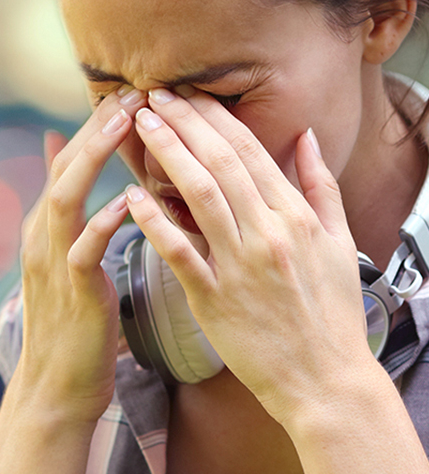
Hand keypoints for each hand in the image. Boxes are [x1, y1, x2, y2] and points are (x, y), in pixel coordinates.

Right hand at [15, 95, 135, 425]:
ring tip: (127, 123)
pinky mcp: (73, 292)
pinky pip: (84, 250)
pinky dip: (103, 222)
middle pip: (67, 167)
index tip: (135, 94)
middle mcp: (46, 237)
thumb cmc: (79, 321)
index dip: (100, 126)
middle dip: (98, 127)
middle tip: (133, 91)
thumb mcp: (71, 259)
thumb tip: (67, 158)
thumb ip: (72, 209)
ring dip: (95, 158)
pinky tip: (126, 202)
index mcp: (51, 227)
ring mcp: (55, 263)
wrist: (60, 385)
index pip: (72, 162)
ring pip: (67, 197)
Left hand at [125, 87, 369, 425]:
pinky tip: (132, 196)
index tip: (189, 93)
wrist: (326, 380)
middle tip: (154, 93)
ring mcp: (240, 266)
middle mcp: (268, 234)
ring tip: (141, 124)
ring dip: (168, 155)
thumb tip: (308, 138)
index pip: (251, 151)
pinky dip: (156, 222)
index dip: (215, 117)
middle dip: (184, 122)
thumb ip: (322, 188)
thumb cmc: (333, 316)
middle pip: (220, 163)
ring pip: (200, 196)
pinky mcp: (215, 300)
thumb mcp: (341, 244)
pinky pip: (181, 254)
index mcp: (296, 217)